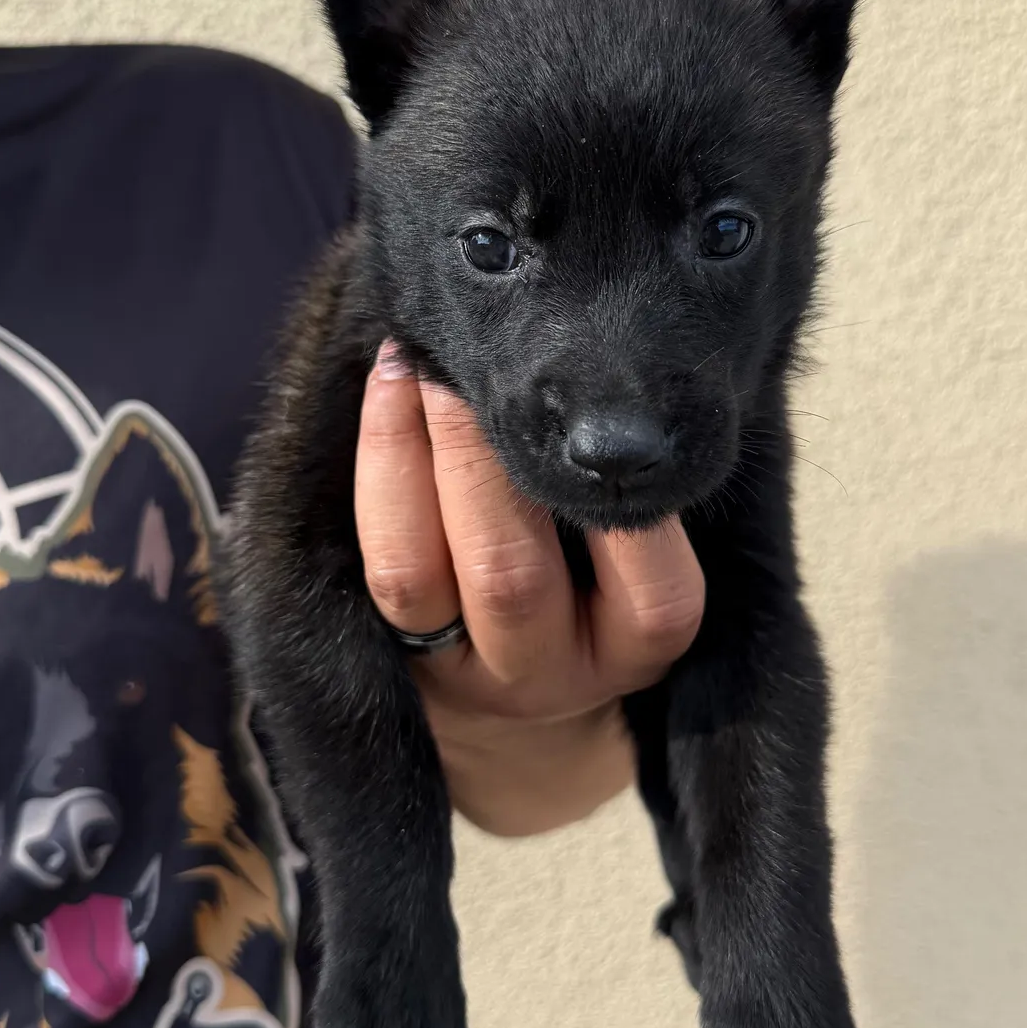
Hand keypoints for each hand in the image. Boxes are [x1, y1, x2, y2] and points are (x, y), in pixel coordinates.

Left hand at [354, 344, 705, 835]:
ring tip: (416, 359)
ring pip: (414, 573)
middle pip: (510, 575)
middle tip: (475, 357)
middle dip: (481, 454)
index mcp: (637, 641)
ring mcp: (458, 670)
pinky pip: (376, 561)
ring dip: (410, 450)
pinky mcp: (393, 653)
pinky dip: (379, 465)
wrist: (526, 671)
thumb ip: (626, 481)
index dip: (620, 497)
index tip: (601, 400)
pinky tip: (389, 386)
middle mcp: (548, 670)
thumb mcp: (643, 540)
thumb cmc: (609, 562)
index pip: (650, 584)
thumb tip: (594, 377)